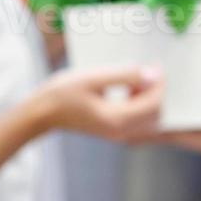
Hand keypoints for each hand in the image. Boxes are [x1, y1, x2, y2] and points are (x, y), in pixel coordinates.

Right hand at [34, 65, 163, 143]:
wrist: (41, 112)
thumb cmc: (63, 92)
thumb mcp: (94, 77)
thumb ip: (125, 76)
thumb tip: (152, 74)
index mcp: (117, 119)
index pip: (154, 104)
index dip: (159, 84)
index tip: (155, 65)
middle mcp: (120, 132)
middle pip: (156, 114)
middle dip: (157, 92)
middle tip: (147, 71)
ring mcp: (117, 134)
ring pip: (149, 119)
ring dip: (150, 99)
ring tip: (135, 80)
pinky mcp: (113, 131)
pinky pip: (139, 121)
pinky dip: (141, 105)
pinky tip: (128, 90)